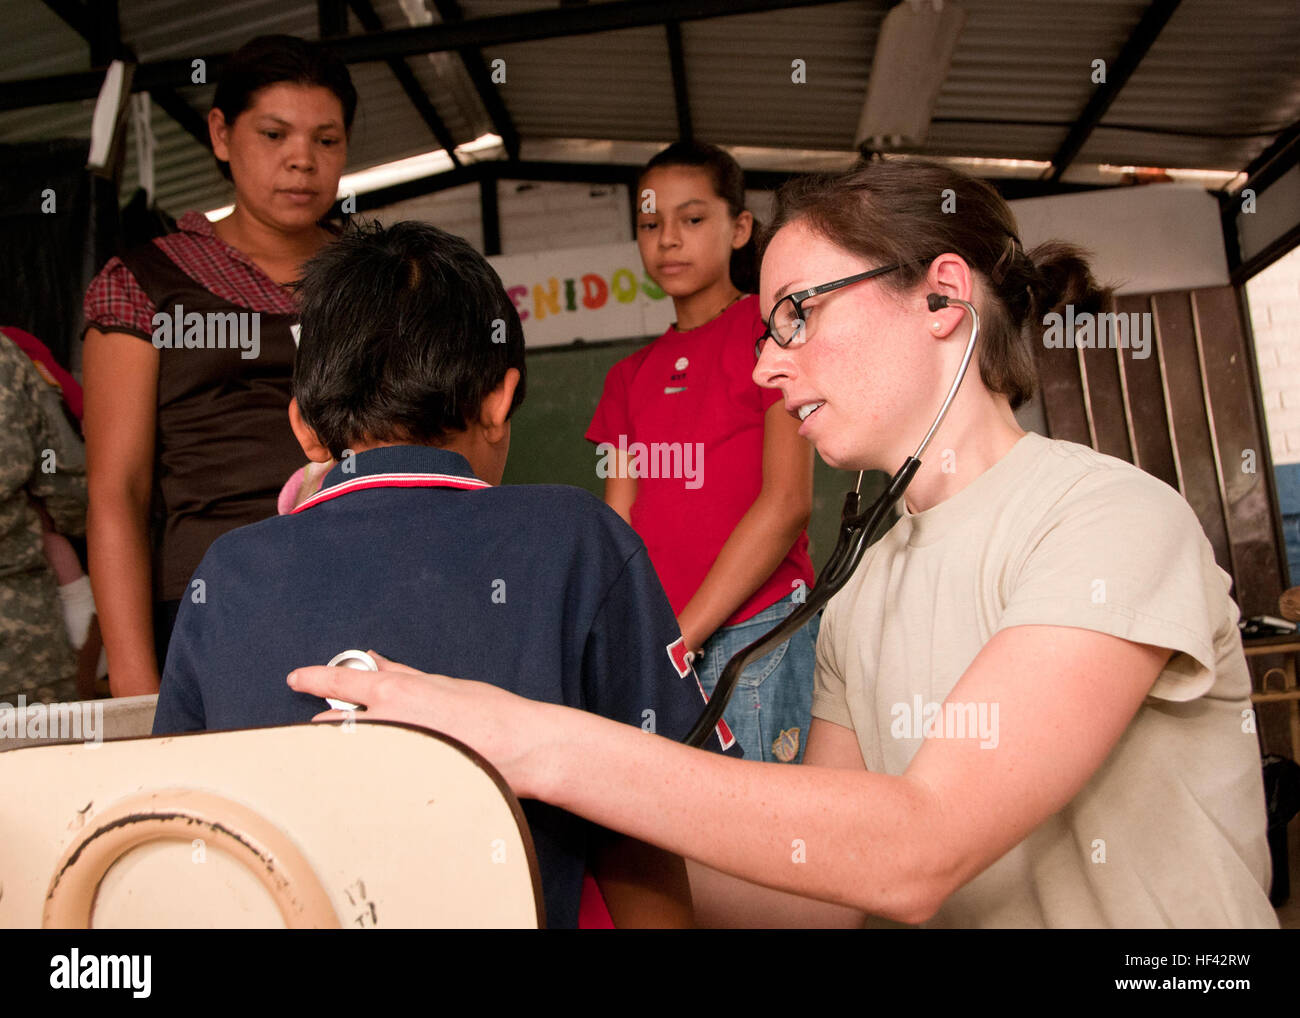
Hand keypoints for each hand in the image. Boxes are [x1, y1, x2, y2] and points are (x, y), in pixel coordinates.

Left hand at [287, 651, 548, 795]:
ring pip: (350, 752)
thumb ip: (401, 673)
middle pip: (334, 724)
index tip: (297, 678)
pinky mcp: (400, 782)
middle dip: (333, 724)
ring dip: (352, 749)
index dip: (313, 678)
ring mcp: (390, 755)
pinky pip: (371, 775)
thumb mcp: (441, 683)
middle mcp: (385, 723)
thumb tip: (375, 661)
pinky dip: (371, 770)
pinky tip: (387, 771)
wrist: (519, 748)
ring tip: (371, 751)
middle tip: (344, 725)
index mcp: (394, 692)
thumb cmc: (489, 713)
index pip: (339, 682)